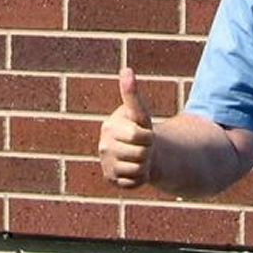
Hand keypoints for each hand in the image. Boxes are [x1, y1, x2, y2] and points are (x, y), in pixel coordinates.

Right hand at [98, 67, 155, 189]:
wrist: (137, 150)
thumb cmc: (138, 127)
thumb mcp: (139, 112)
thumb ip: (131, 93)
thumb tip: (126, 69)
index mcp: (109, 127)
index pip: (140, 136)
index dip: (148, 135)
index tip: (144, 132)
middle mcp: (103, 146)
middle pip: (141, 154)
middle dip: (147, 151)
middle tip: (142, 146)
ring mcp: (105, 164)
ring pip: (138, 170)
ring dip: (144, 165)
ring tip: (138, 157)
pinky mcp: (110, 180)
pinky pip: (134, 183)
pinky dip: (139, 178)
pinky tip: (134, 169)